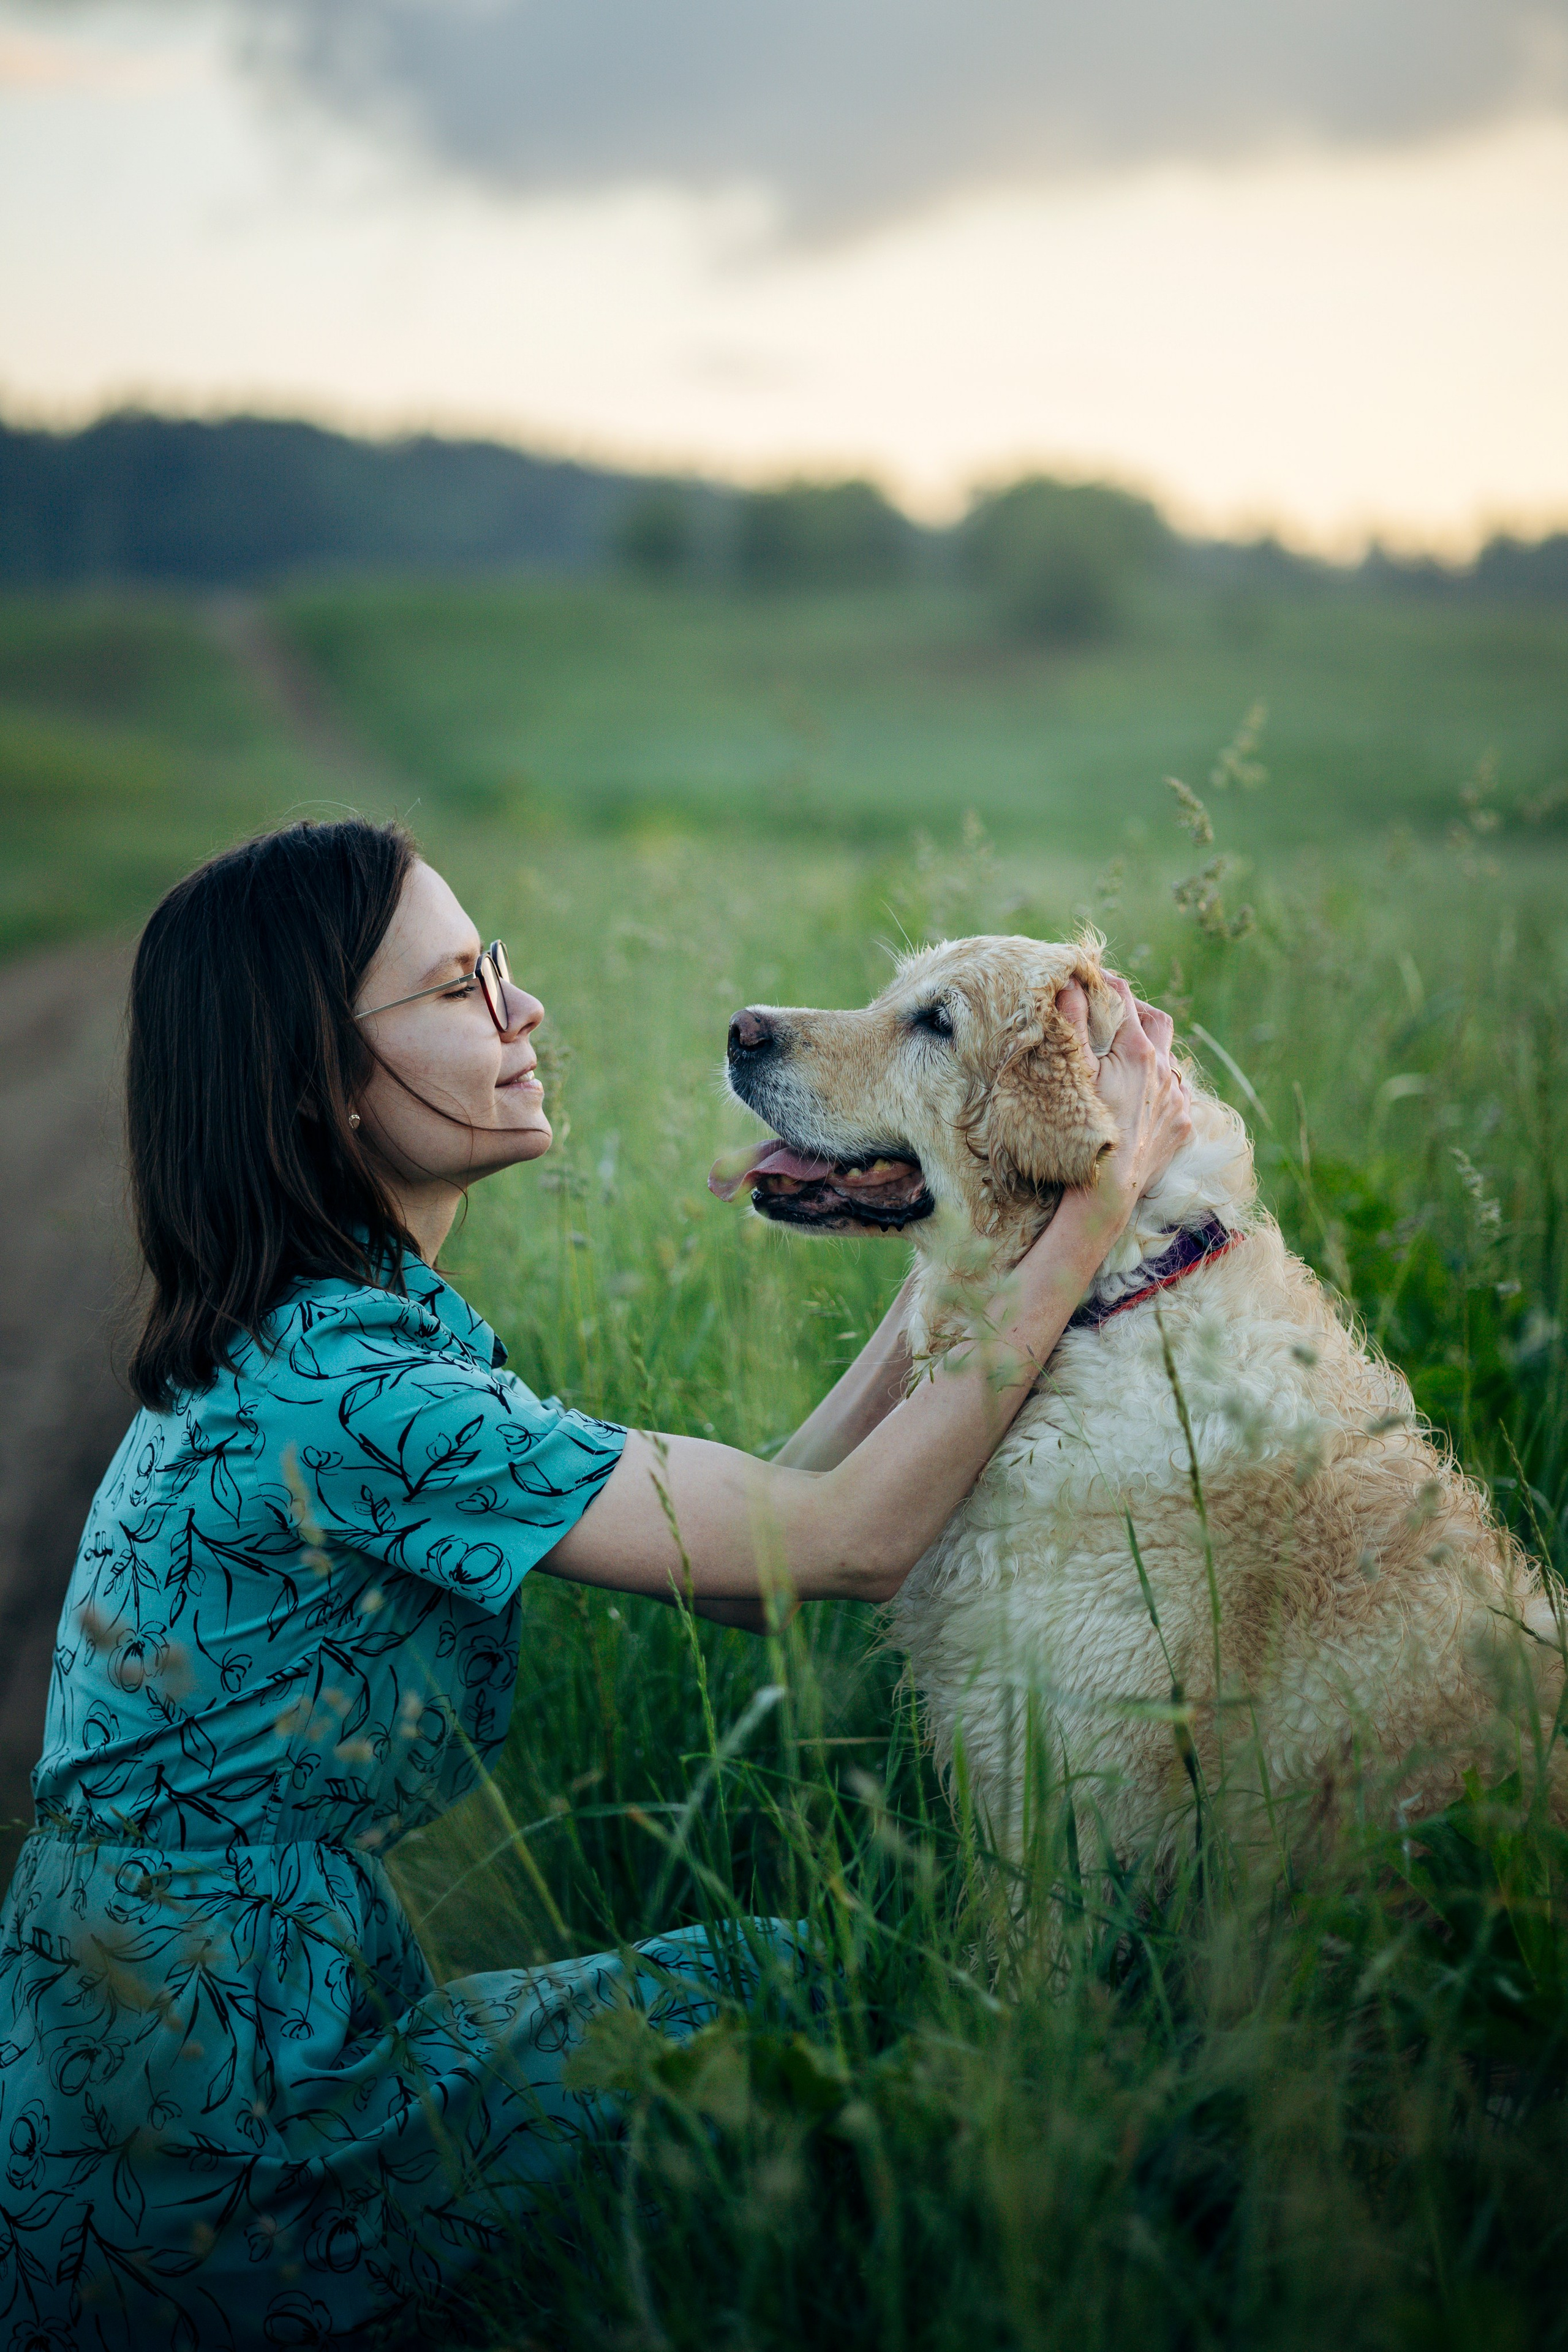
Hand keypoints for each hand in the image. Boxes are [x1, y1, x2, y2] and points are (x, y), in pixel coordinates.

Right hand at [1060, 974, 1191, 1236]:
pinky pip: (1177, 1094)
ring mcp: (1176, 1099)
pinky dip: (1160, 1085)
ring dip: (1151, 1051)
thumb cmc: (1080, 1131)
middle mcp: (1164, 1070)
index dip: (1105, 983)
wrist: (1105, 1192)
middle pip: (1158, 1020)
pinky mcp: (1182, 1125)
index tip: (1090, 978)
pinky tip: (1143, 1095)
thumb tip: (1069, 984)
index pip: (1123, 998)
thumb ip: (1071, 1025)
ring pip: (1170, 1058)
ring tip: (1126, 1057)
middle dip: (1137, 1010)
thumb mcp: (1070, 1074)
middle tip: (1114, 1012)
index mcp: (1137, 1050)